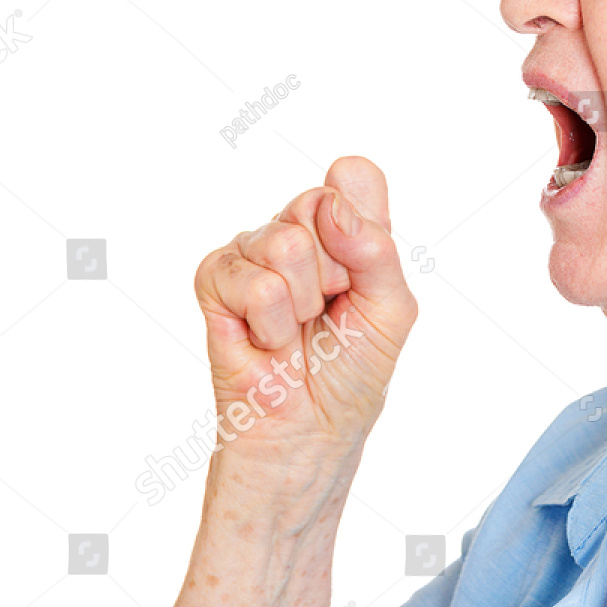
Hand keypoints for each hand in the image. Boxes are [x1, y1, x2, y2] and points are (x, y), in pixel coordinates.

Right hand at [194, 156, 417, 455]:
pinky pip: (253, 282)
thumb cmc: (351, 371)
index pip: (354, 177)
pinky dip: (270, 324)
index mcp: (341, 225)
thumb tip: (331, 206)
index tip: (360, 277)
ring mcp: (251, 250)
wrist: (309, 430)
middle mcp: (294, 229)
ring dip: (302, 304)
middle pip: (317, 204)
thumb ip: (376, 248)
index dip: (362, 225)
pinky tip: (267, 341)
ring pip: (284, 243)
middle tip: (326, 312)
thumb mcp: (392, 309)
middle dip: (335, 272)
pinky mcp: (214, 279)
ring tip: (297, 330)